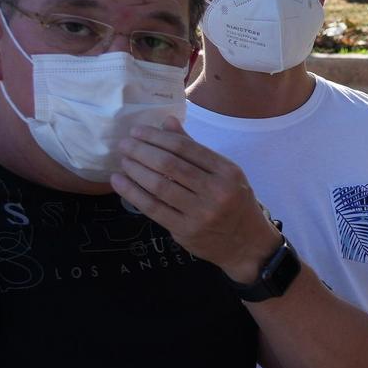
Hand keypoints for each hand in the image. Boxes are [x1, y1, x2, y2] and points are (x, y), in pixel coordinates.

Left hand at [113, 119, 279, 282]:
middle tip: (124, 144)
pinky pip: (153, 208)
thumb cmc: (235, 204)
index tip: (138, 131)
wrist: (248, 245)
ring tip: (123, 161)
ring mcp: (201, 213)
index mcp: (227, 172)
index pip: (185, 148)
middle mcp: (216, 191)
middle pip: (170, 165)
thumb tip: (168, 122)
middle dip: (141, 151)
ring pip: (159, 186)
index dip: (157, 137)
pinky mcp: (186, 230)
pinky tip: (119, 182)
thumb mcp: (225, 174)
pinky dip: (132, 193)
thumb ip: (196, 150)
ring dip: (135, 170)